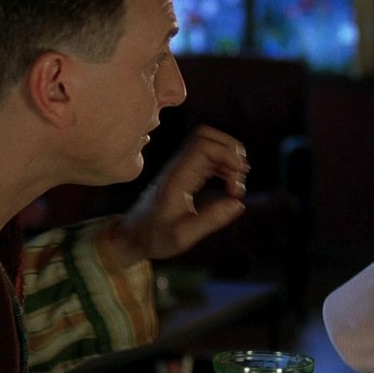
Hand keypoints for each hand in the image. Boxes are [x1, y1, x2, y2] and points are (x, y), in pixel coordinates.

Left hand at [110, 126, 249, 267]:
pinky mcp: (186, 173)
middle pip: (206, 136)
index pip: (203, 145)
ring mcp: (181, 168)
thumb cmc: (155, 237)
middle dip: (230, 150)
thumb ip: (211, 219)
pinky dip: (224, 166)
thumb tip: (238, 203)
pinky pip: (208, 158)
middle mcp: (179, 167)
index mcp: (177, 177)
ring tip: (235, 185)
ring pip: (209, 144)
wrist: (134, 236)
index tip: (237, 178)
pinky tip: (229, 186)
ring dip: (229, 159)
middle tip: (240, 175)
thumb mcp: (183, 236)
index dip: (226, 154)